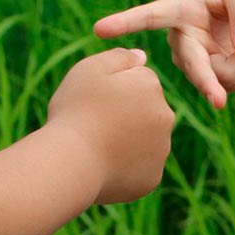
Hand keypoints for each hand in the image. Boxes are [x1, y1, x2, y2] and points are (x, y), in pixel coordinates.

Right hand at [47, 48, 175, 203]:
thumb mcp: (89, 69)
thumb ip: (119, 57)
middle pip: (144, 109)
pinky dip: (124, 165)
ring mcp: (160, 150)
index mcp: (151, 87)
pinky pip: (138, 166)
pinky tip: (103, 165)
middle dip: (125, 112)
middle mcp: (165, 117)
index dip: (112, 87)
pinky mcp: (151, 178)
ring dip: (126, 139)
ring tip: (97, 144)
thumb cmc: (76, 111)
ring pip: (142, 139)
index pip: (137, 80)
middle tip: (95, 122)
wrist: (69, 163)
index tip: (95, 99)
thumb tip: (141, 56)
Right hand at [93, 0, 234, 109]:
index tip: (99, 29)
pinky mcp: (204, 77)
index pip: (151, 16)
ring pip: (219, 77)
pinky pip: (229, 86)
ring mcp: (190, 62)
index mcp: (180, 10)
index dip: (126, 22)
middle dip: (206, 82)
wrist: (230, 3)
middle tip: (219, 102)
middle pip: (192, 65)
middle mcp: (179, 40)